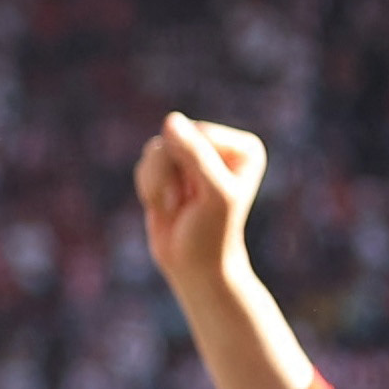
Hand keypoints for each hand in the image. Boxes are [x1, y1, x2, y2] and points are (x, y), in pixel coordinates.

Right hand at [133, 113, 269, 296]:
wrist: (193, 267)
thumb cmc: (211, 234)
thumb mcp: (211, 194)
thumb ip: (194, 155)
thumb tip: (170, 120)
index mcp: (243, 148)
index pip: (200, 134)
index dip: (190, 166)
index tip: (202, 198)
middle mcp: (220, 147)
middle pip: (176, 138)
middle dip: (170, 174)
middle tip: (184, 204)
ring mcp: (193, 157)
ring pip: (155, 149)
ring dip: (157, 183)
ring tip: (175, 206)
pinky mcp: (170, 170)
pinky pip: (144, 163)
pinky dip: (148, 188)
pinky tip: (166, 206)